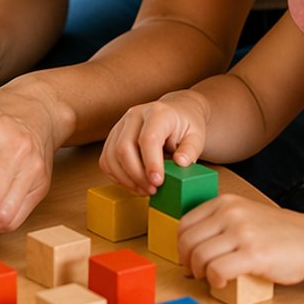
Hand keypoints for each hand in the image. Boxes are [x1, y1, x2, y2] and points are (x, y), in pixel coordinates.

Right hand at [98, 89, 212, 193]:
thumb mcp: (197, 136)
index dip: (151, 163)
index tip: (158, 182)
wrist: (175, 113)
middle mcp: (134, 116)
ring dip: (126, 178)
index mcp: (157, 113)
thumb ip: (190, 150)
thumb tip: (181, 163)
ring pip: (112, 155)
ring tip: (145, 190)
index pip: (148, 138)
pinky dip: (117, 176)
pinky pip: (106, 160)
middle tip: (153, 190)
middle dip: (137, 175)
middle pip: (124, 147)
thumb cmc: (185, 125)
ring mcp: (120, 125)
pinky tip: (133, 183)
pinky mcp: (113, 137)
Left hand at [176, 195, 303, 287]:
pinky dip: (214, 280)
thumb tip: (190, 247)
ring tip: (209, 278)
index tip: (187, 257)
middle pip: (188, 241)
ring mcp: (242, 233)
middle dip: (186, 261)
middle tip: (195, 272)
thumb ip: (220, 223)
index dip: (181, 245)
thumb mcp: (245, 214)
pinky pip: (217, 270)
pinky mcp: (253, 254)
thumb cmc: (279, 233)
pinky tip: (222, 283)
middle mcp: (231, 213)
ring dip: (200, 272)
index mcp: (226, 202)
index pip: (185, 223)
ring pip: (199, 256)